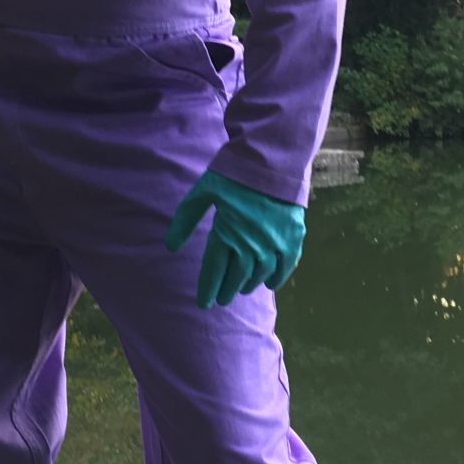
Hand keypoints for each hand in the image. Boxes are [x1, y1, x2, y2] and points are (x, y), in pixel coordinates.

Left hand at [165, 169, 306, 308]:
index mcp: (226, 233)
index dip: (208, 289)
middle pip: (237, 277)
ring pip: (260, 274)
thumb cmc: (233, 174)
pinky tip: (270, 284)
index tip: (203, 304)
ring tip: (242, 290)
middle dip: (227, 290)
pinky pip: (286, 265)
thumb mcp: (202, 192)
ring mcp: (274, 243)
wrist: (272, 159)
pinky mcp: (293, 236)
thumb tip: (170, 246)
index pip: (214, 271)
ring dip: (249, 284)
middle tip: (221, 300)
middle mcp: (251, 244)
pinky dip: (278, 277)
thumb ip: (185, 220)